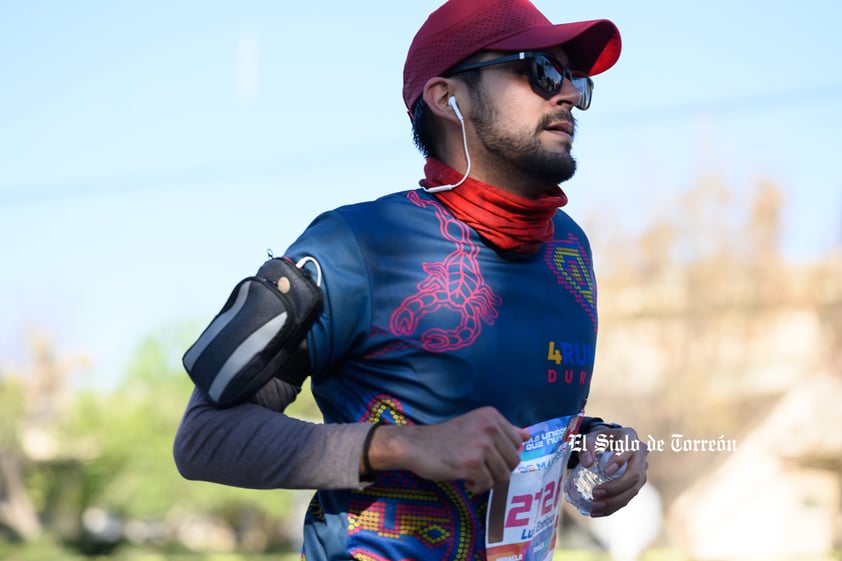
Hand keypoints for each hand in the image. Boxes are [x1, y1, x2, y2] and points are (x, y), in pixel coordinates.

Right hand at [369, 406, 530, 493]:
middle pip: (514, 461)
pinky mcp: (472, 463)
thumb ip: (502, 431)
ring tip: (470, 473)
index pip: (518, 443)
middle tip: (478, 468)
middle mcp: (490, 427)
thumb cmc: (446, 438)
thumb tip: (527, 436)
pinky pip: (487, 485)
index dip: (503, 455)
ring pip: (503, 475)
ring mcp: (482, 445)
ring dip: (488, 480)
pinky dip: (476, 487)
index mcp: (492, 416)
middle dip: (498, 470)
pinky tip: (464, 479)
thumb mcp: (475, 426)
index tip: (486, 456)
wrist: (416, 445)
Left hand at [579, 426, 648, 516]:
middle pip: (635, 474)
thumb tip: (587, 463)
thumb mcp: (589, 438)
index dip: (620, 460)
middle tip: (595, 493)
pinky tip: (598, 512)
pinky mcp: (636, 484)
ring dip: (614, 501)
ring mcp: (641, 470)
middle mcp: (640, 454)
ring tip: (594, 506)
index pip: (629, 448)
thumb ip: (586, 446)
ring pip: (633, 490)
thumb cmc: (598, 440)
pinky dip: (613, 506)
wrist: (606, 445)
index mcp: (630, 437)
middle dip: (616, 487)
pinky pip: (628, 498)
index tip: (606, 471)